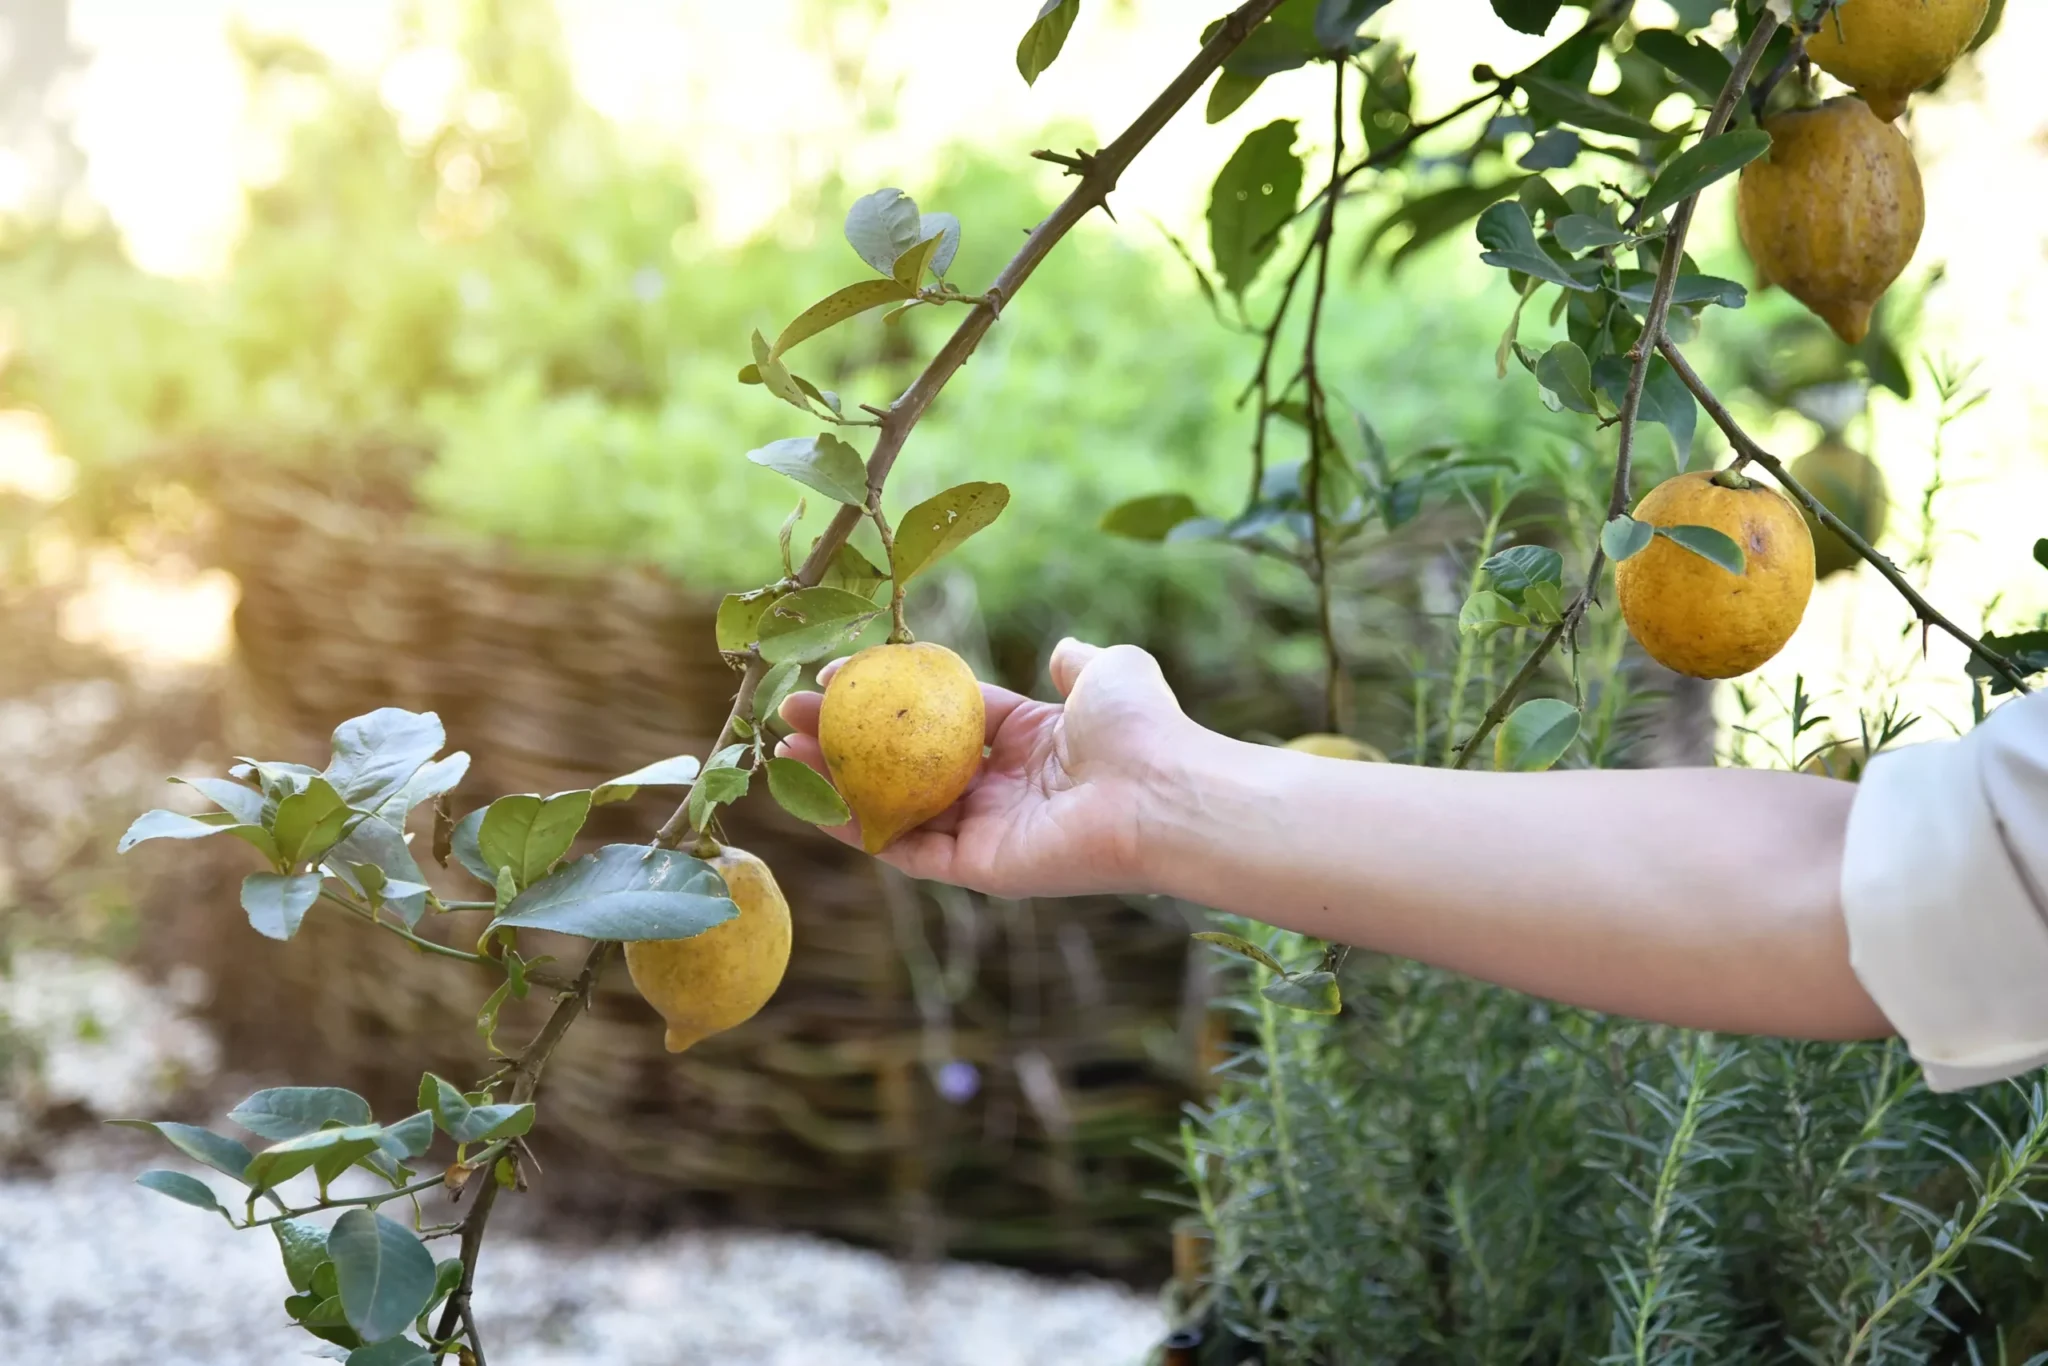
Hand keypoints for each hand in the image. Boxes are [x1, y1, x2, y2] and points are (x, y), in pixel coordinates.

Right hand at [774, 638, 1197, 898]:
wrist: (1161, 792)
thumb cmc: (1140, 730)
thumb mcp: (1106, 673)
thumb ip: (1078, 662)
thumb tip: (1063, 649)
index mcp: (1028, 743)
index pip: (941, 717)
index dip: (887, 695)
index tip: (833, 674)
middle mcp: (1001, 789)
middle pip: (904, 761)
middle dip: (844, 736)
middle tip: (789, 711)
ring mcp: (986, 830)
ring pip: (894, 805)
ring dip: (835, 780)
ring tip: (782, 750)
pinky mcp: (978, 866)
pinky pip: (905, 849)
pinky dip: (857, 828)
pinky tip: (812, 800)